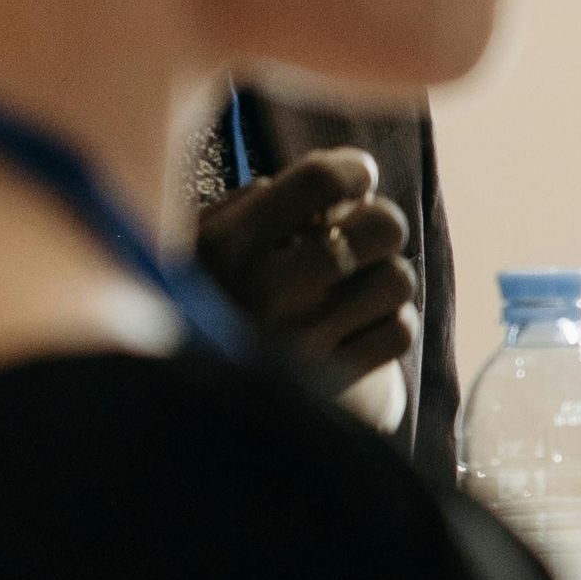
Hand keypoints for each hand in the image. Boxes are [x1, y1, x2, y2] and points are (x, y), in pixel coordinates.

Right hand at [192, 147, 418, 395]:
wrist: (181, 409)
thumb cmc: (199, 304)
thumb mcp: (200, 246)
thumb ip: (254, 204)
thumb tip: (337, 179)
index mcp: (224, 246)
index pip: (319, 179)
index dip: (352, 170)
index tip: (357, 177)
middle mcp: (265, 291)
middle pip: (381, 226)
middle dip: (382, 224)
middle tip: (367, 236)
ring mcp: (302, 340)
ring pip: (397, 279)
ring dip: (386, 278)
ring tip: (359, 287)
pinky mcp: (332, 384)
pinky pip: (398, 332)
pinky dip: (391, 324)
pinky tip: (362, 327)